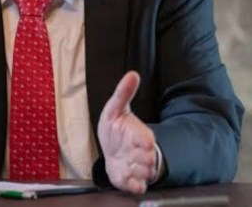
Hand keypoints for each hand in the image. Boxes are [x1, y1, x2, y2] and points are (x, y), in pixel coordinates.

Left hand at [98, 71, 156, 193]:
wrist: (112, 151)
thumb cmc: (115, 129)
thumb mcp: (115, 109)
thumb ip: (123, 92)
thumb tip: (132, 74)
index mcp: (142, 135)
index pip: (148, 141)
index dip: (141, 142)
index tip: (134, 140)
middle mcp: (143, 153)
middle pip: (147, 161)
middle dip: (134, 157)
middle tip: (125, 151)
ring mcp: (140, 169)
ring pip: (142, 174)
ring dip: (131, 169)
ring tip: (123, 160)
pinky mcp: (134, 182)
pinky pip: (138, 187)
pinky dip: (131, 184)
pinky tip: (124, 174)